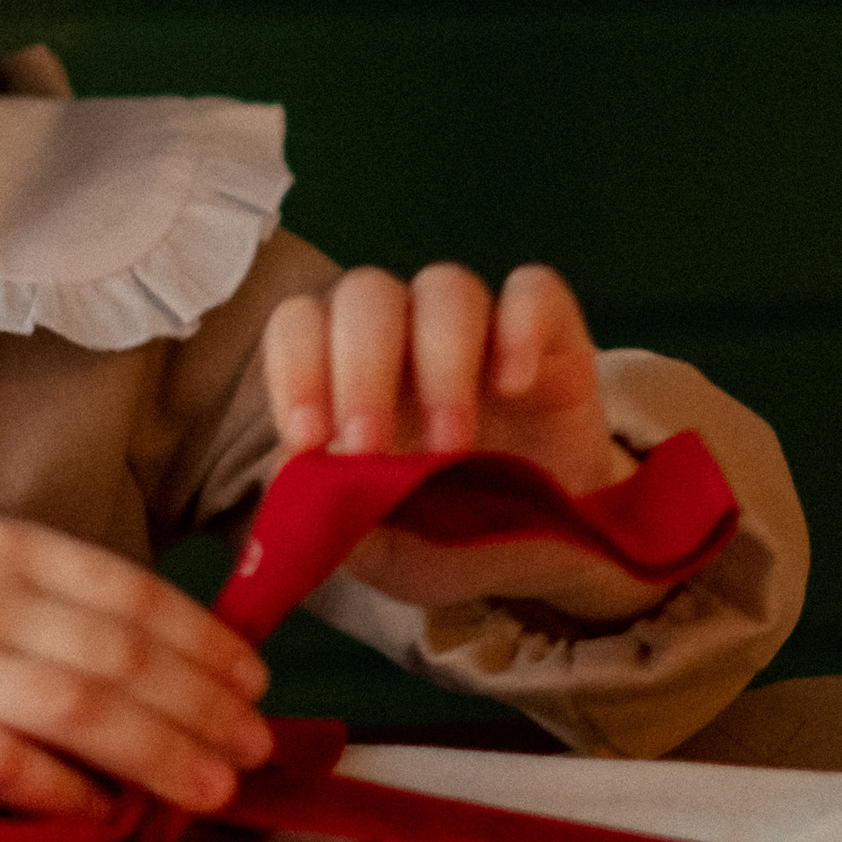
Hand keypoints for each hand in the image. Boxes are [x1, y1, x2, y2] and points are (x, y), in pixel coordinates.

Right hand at [0, 519, 270, 816]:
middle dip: (206, 711)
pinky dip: (74, 795)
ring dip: (166, 757)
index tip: (253, 684)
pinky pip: (16, 768)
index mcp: (2, 548)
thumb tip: (156, 673)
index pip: (134, 595)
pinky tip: (109, 815)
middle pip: (126, 657)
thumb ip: (44, 612)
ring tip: (212, 791)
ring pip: (89, 711)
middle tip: (255, 751)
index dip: (206, 645)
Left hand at [261, 263, 650, 619]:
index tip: (308, 441)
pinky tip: (514, 384)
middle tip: (370, 449)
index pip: (299, 326)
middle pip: (366, 295)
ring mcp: (480, 328)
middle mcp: (406, 335)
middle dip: (361, 370)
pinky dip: (521, 327)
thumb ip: (337, 522)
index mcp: (346, 372)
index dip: (296, 370)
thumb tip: (289, 483)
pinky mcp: (552, 335)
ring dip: (440, 361)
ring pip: (446, 287)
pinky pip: (534, 290)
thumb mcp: (386, 552)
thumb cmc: (446, 535)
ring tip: (452, 445)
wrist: (545, 554)